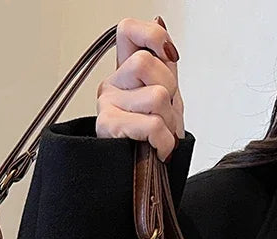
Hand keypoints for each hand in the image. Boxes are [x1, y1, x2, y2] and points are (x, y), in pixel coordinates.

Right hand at [96, 16, 184, 161]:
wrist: (144, 178)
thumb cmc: (152, 139)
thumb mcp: (165, 96)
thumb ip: (163, 64)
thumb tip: (159, 22)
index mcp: (124, 73)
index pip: (127, 30)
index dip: (151, 35)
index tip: (168, 55)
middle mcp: (111, 85)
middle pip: (146, 64)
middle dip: (170, 91)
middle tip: (166, 114)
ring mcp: (106, 105)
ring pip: (156, 95)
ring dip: (169, 121)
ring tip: (162, 135)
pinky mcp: (107, 127)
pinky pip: (150, 124)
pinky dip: (163, 140)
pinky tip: (159, 148)